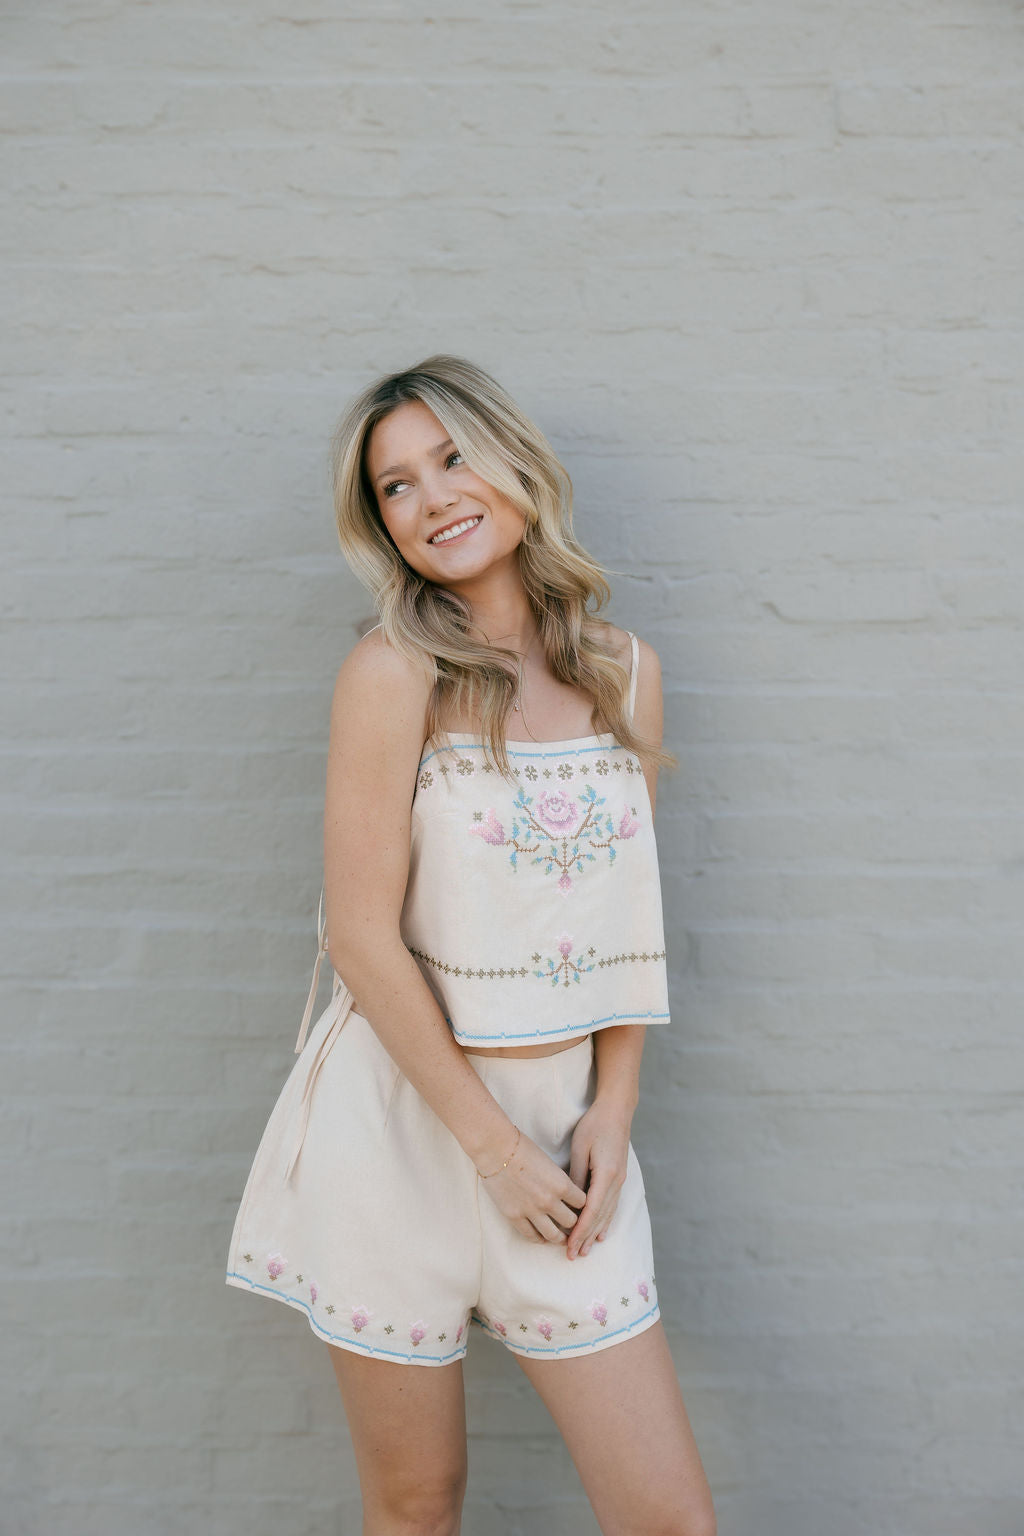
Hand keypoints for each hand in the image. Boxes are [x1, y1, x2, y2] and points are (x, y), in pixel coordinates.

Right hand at [477, 1129, 586, 1244]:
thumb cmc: (523, 1148)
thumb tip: (566, 1195)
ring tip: (561, 1239)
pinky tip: (542, 1238)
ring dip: (560, 1238)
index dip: (583, 1206)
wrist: (496, 1149)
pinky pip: (531, 1236)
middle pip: (571, 1222)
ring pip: (553, 1235)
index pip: (583, 1203)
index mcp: (561, 1184)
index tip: (580, 1208)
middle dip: (574, 1224)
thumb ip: (559, 1181)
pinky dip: (539, 1239)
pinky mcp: (514, 1216)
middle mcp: (549, 1201)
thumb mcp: (549, 1163)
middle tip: (572, 1225)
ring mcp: (531, 1211)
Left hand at [565, 1101, 630, 1259]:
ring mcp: (620, 1180)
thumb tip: (570, 1202)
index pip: (591, 1211)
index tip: (569, 1246)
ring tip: (585, 1250)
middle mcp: (616, 1182)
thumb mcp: (580, 1149)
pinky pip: (611, 1205)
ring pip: (607, 1213)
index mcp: (606, 1175)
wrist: (617, 1110)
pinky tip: (601, 1232)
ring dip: (595, 1232)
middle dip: (586, 1237)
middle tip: (573, 1256)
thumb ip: (576, 1176)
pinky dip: (605, 1220)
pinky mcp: (619, 1177)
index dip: (580, 1231)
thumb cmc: (595, 1125)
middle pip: (600, 1217)